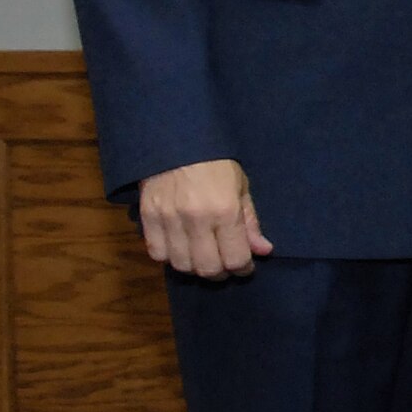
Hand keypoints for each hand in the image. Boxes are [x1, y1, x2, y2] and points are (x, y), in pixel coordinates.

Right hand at [137, 158, 272, 278]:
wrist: (178, 140)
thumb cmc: (217, 162)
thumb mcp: (241, 186)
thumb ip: (250, 222)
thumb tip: (263, 251)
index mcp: (225, 210)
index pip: (235, 258)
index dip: (243, 268)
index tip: (245, 266)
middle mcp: (197, 219)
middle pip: (208, 268)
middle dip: (220, 272)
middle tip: (225, 263)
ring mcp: (169, 220)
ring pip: (182, 265)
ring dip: (195, 267)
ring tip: (203, 256)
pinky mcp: (148, 219)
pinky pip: (157, 254)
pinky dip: (170, 257)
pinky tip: (181, 247)